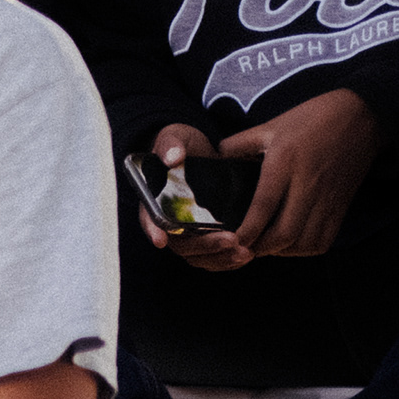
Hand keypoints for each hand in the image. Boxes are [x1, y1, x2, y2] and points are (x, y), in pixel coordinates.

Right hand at [139, 124, 249, 271]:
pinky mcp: (207, 235)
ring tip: (245, 253)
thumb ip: (170, 144)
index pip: (149, 218)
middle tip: (231, 241)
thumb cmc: (181, 144)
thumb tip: (173, 157)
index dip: (153, 230)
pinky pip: (214, 257)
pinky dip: (229, 260)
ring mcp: (188, 232)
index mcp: (155, 200)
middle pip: (180, 245)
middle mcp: (169, 221)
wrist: (200, 153)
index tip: (161, 240)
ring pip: (198, 256)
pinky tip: (249, 254)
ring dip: (220, 259)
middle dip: (204, 247)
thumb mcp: (174, 137)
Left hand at [220, 87, 379, 260]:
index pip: (264, 205)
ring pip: (306, 242)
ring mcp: (328, 198)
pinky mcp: (342, 205)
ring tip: (264, 247)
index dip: (247, 229)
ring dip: (283, 252)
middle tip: (244, 248)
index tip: (232, 240)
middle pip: (286, 233)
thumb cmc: (312, 118)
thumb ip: (239, 144)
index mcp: (285, 162)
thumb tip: (213, 158)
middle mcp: (308, 184)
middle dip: (262, 248)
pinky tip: (290, 244)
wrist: (362, 115)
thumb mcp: (271, 126)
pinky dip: (305, 249)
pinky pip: (326, 239)